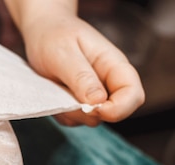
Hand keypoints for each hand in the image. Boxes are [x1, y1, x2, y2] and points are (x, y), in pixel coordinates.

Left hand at [17, 9, 144, 125]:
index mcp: (114, 66)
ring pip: (91, 120)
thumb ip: (81, 77)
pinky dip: (61, 113)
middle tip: (64, 94)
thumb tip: (98, 100)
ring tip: (56, 87)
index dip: (118, 108)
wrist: (41, 34)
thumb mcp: (65, 53)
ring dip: (71, 112)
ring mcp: (93, 97)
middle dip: (89, 112)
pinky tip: (53, 94)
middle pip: (113, 113)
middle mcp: (108, 84)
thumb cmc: (54, 37)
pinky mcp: (78, 105)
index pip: (133, 95)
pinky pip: (73, 121)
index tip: (93, 108)